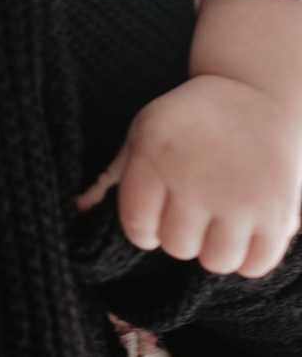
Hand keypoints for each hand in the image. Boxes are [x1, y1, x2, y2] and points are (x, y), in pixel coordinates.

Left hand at [75, 75, 301, 277]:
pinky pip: (255, 265)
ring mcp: (240, 198)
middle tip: (193, 209)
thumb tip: (79, 211)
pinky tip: (245, 231)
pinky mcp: (278, 212)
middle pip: (178, 248)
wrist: (255, 91)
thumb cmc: (189, 118)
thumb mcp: (145, 131)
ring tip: (218, 221)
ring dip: (215, 249)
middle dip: (181, 234)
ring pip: (216, 262)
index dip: (145, 229)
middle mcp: (196, 180)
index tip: (158, 213)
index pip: (138, 229)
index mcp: (156, 158)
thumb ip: (115, 174)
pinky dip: (249, 258)